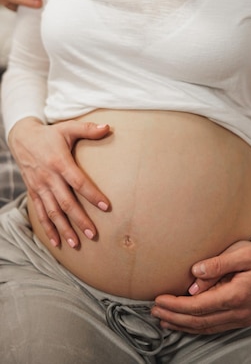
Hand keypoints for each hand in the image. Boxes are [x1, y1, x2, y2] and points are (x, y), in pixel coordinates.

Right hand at [8, 117, 110, 247]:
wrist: (22, 138)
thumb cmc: (50, 134)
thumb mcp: (68, 127)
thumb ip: (88, 129)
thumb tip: (108, 127)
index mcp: (59, 162)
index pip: (78, 181)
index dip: (92, 194)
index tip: (106, 206)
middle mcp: (48, 177)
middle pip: (65, 202)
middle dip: (79, 219)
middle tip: (93, 233)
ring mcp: (39, 187)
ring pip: (52, 212)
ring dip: (64, 229)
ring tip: (77, 244)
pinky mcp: (33, 192)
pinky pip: (40, 213)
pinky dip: (48, 228)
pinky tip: (57, 242)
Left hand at [151, 240, 250, 333]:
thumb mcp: (247, 253)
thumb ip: (220, 263)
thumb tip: (195, 273)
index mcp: (235, 296)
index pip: (197, 306)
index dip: (175, 305)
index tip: (159, 299)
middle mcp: (237, 313)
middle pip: (198, 321)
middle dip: (173, 317)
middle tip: (154, 311)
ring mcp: (241, 319)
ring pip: (206, 328)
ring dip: (183, 325)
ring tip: (165, 320)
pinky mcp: (245, 318)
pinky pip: (216, 328)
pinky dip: (198, 327)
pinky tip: (189, 324)